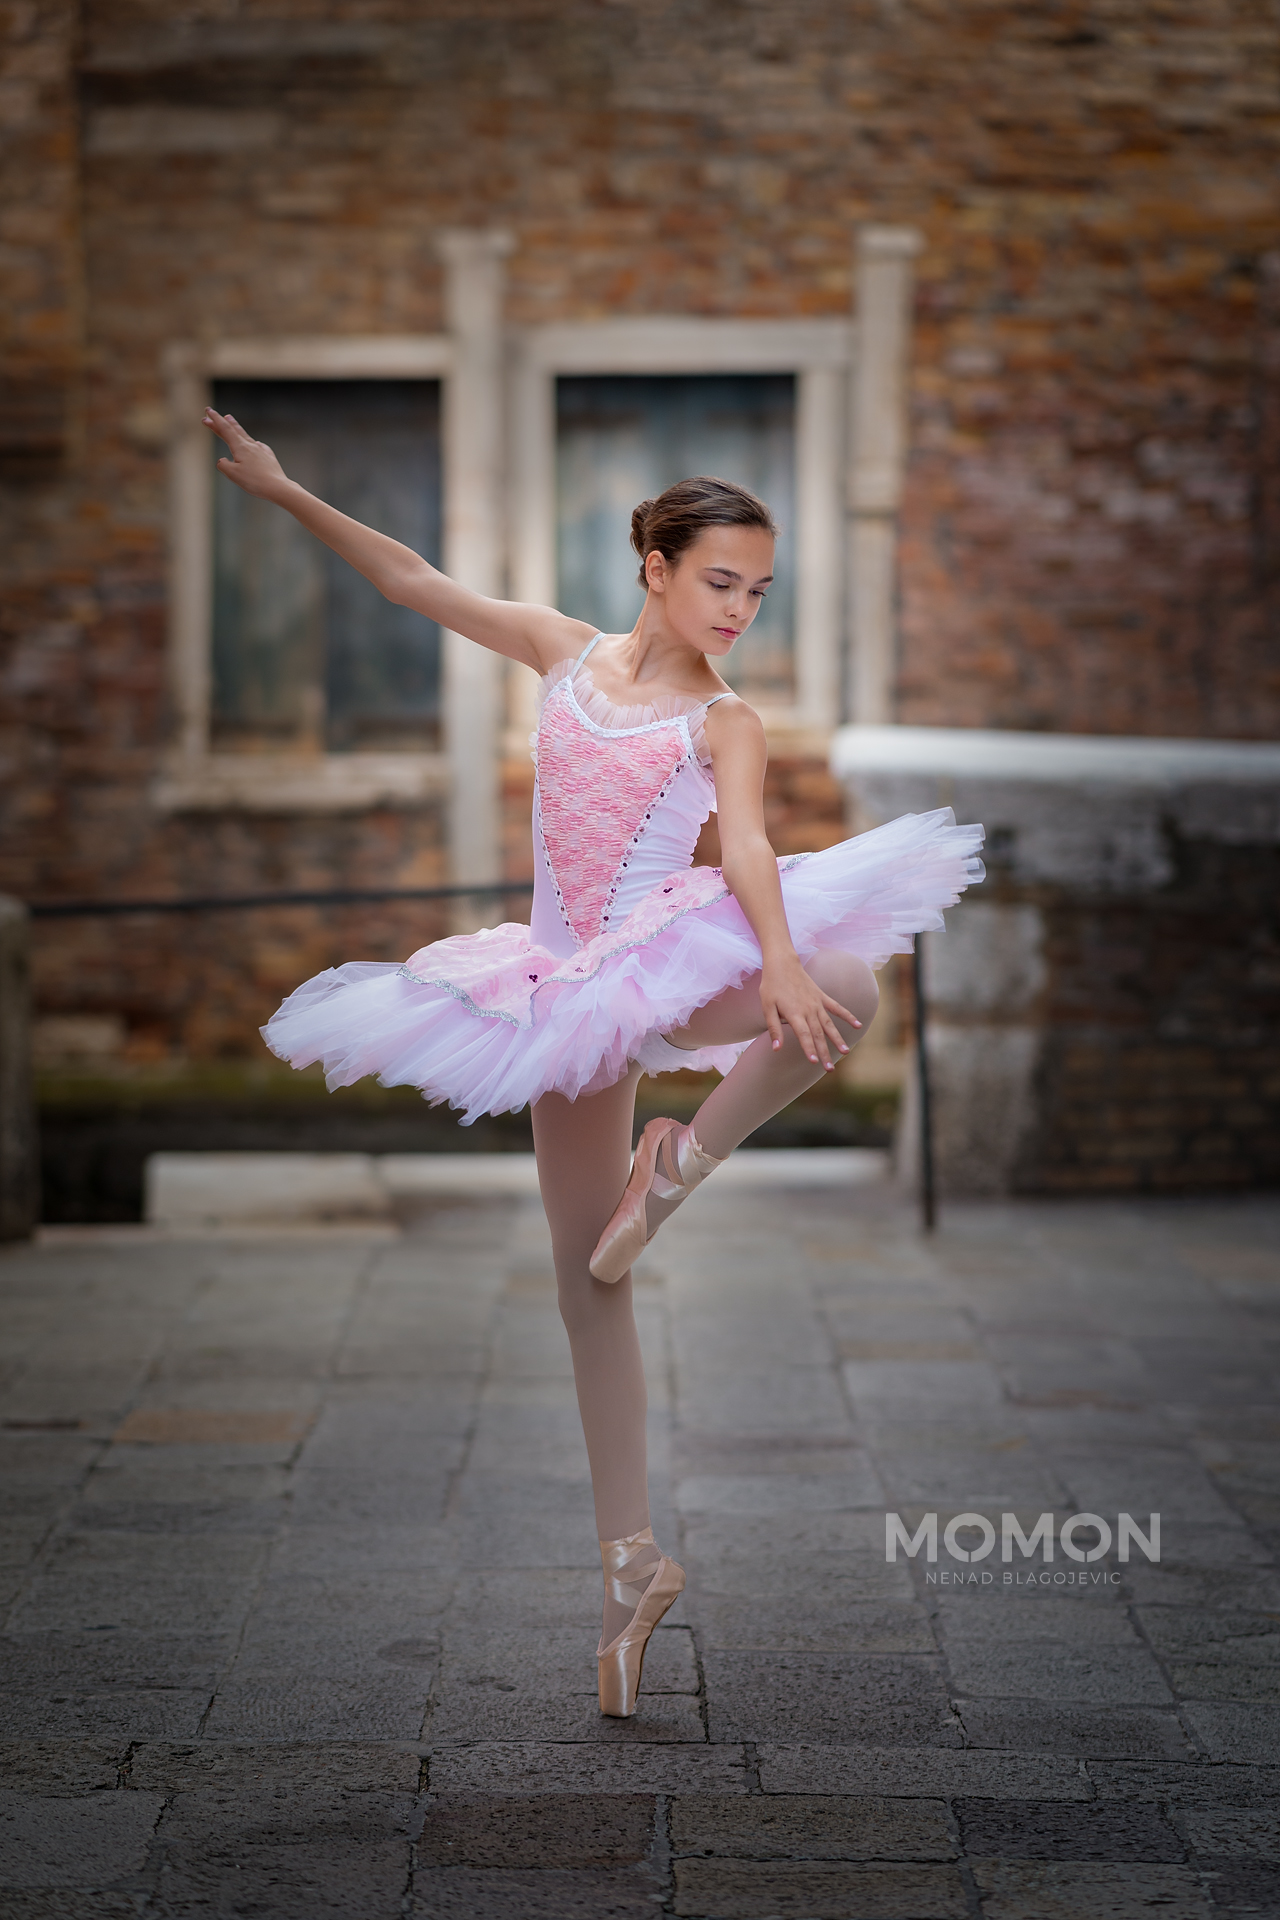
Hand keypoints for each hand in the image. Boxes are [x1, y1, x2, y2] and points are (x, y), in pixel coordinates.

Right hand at [202, 408, 288, 498]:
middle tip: (212, 413)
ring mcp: (261, 450)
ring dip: (235, 427)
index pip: (225, 429)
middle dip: (221, 421)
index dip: (215, 420)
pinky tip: (255, 443)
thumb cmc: (255, 481)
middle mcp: (251, 445)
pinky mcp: (268, 457)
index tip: (208, 411)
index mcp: (240, 447)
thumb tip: (223, 460)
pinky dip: (252, 442)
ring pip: (245, 435)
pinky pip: (258, 446)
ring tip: (229, 419)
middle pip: (234, 429)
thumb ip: (223, 465)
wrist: (278, 487)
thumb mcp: (233, 474)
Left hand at [760, 953, 859, 1068]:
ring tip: (845, 1052)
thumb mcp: (767, 1007)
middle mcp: (808, 1010)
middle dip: (824, 1052)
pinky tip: (858, 1025)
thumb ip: (773, 1028)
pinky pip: (837, 1008)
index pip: (804, 1035)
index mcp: (794, 1013)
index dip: (809, 1049)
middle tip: (830, 1069)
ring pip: (829, 1025)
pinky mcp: (822, 997)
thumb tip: (776, 1048)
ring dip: (837, 1039)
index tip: (815, 1062)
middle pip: (818, 1034)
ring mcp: (817, 1003)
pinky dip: (848, 1016)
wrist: (782, 963)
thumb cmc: (771, 986)